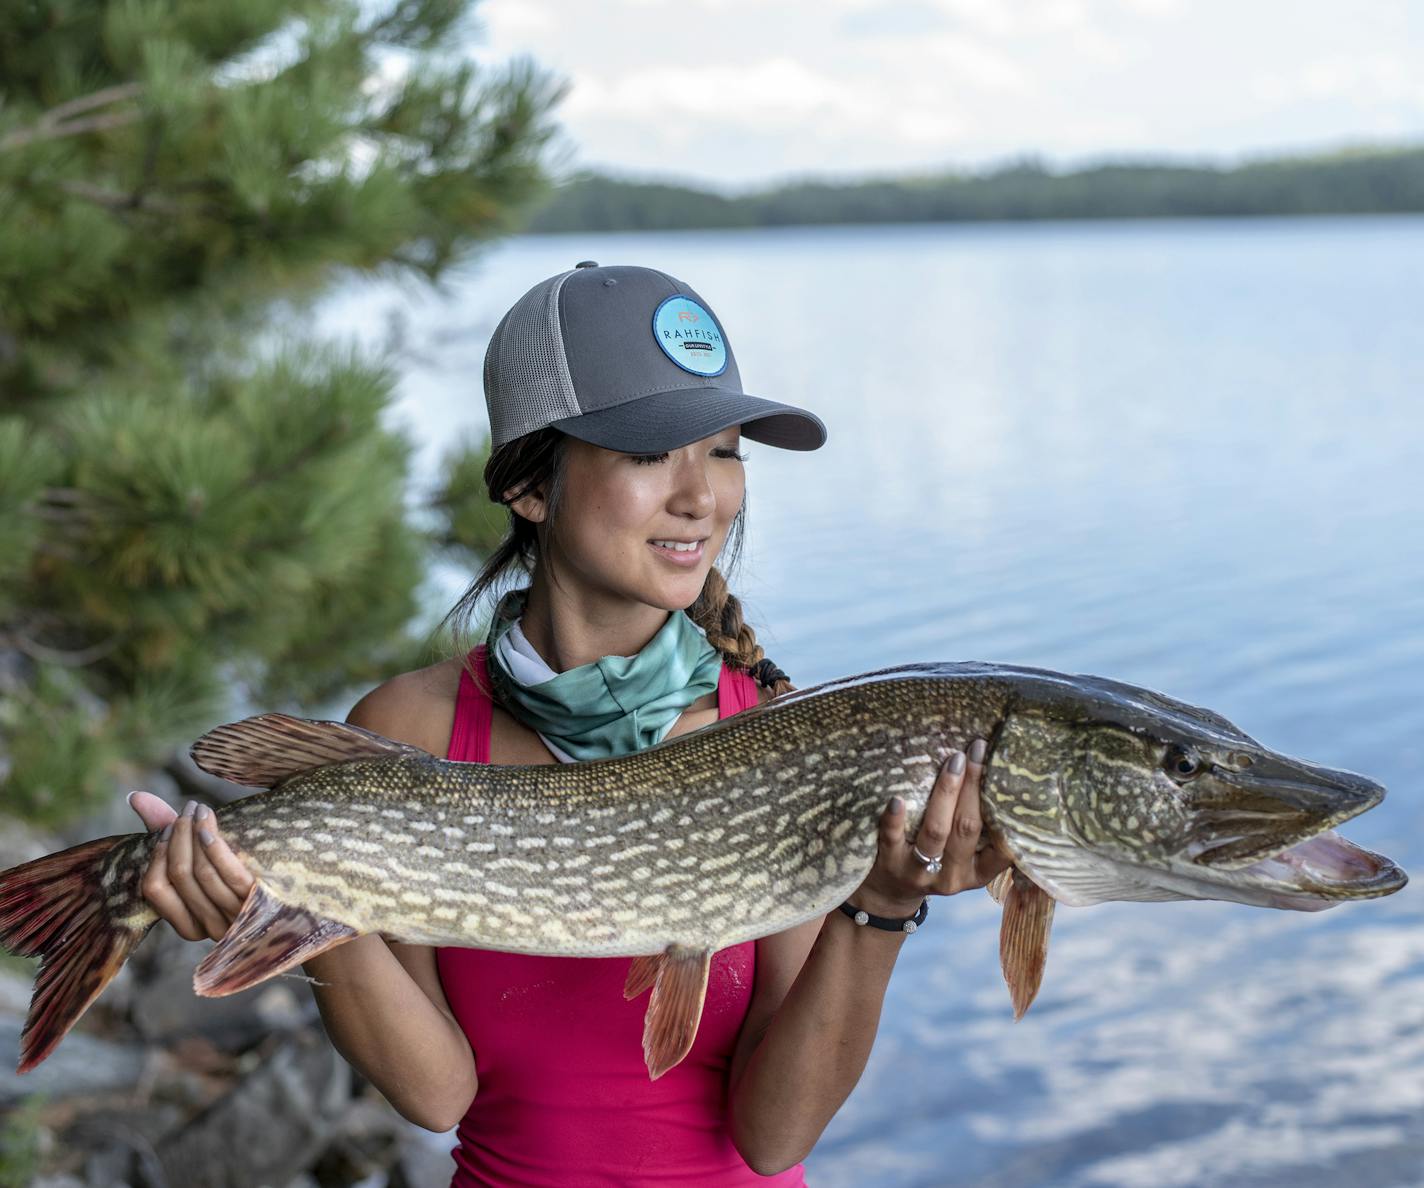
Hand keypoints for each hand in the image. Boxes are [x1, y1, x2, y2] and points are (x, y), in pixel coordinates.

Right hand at [128, 791, 254, 941]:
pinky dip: (213, 845)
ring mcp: (234, 918)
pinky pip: (228, 873)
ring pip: (202, 872)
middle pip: (179, 875)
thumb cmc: (241, 875)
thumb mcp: (205, 861)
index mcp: (189, 927)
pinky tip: (209, 824)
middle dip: (178, 836)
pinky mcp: (257, 904)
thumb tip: (135, 796)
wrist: (298, 900)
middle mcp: (209, 927)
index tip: (167, 827)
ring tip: (199, 809)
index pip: (154, 889)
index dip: (157, 854)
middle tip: (186, 809)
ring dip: (195, 834)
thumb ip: (168, 833)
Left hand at [850, 738, 1011, 917]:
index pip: (1002, 847)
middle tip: (978, 750)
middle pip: (967, 828)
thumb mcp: (964, 858)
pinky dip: (895, 819)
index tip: (1009, 774)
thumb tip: (998, 775)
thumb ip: (981, 831)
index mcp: (978, 872)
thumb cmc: (936, 863)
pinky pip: (893, 839)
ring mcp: (920, 871)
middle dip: (974, 786)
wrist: (889, 894)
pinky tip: (897, 798)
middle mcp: (952, 875)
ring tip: (954, 761)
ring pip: (936, 831)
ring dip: (946, 792)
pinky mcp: (890, 864)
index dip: (1006, 811)